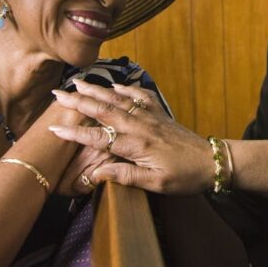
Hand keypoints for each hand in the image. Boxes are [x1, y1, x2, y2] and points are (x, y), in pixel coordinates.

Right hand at [49, 80, 212, 194]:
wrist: (212, 161)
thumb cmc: (185, 177)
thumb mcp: (155, 183)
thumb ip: (126, 176)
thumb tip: (97, 173)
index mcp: (137, 145)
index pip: (100, 138)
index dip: (76, 134)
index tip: (55, 129)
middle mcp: (141, 126)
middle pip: (104, 110)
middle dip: (79, 102)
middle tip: (57, 94)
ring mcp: (151, 116)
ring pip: (119, 99)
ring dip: (97, 90)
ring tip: (78, 82)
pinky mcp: (160, 113)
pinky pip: (140, 96)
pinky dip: (125, 88)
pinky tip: (114, 84)